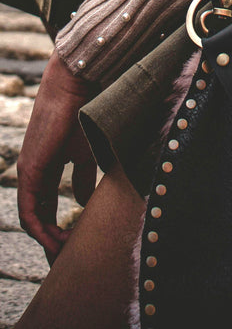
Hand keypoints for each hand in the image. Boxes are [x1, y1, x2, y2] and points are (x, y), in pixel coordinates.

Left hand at [16, 50, 98, 264]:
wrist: (75, 87)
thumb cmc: (86, 115)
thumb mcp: (89, 154)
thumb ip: (87, 178)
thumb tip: (88, 200)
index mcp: (51, 167)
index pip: (51, 203)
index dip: (62, 223)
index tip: (77, 239)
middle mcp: (37, 172)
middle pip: (41, 213)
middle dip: (53, 236)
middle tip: (66, 255)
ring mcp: (31, 172)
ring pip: (33, 215)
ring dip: (47, 237)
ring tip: (63, 254)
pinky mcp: (30, 170)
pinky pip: (30, 208)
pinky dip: (41, 227)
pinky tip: (56, 240)